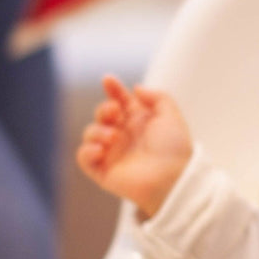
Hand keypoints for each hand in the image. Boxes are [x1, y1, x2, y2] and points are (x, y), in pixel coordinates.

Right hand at [76, 74, 192, 218]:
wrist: (173, 178)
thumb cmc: (175, 148)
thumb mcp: (171, 115)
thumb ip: (157, 97)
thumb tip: (136, 88)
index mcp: (140, 122)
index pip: (121, 101)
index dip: (113, 90)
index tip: (108, 80)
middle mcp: (125, 136)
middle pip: (103, 115)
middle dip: (104, 108)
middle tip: (115, 111)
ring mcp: (113, 153)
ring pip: (91, 133)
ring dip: (97, 130)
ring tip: (113, 136)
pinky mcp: (104, 171)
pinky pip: (84, 158)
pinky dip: (87, 150)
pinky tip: (100, 149)